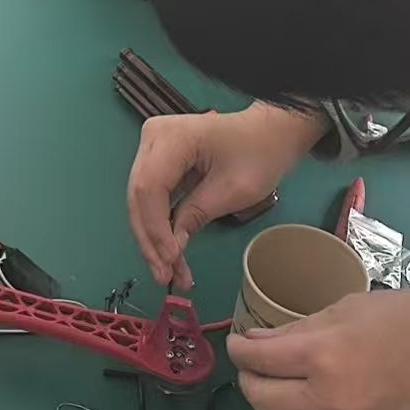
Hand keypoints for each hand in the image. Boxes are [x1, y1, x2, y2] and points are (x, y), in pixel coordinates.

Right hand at [127, 103, 324, 286]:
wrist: (270, 134)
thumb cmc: (259, 154)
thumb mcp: (233, 189)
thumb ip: (196, 216)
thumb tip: (171, 249)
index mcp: (171, 137)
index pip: (149, 188)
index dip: (155, 227)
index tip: (170, 259)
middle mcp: (153, 138)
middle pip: (138, 197)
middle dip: (150, 239)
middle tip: (164, 275)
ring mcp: (152, 150)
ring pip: (140, 203)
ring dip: (152, 239)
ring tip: (168, 273)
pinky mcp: (158, 163)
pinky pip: (152, 200)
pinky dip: (160, 228)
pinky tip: (169, 254)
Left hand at [228, 288, 409, 409]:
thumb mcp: (352, 307)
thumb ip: (300, 329)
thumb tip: (260, 341)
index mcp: (326, 357)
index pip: (257, 360)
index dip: (239, 347)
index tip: (239, 339)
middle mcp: (329, 400)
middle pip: (259, 399)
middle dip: (248, 376)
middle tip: (256, 360)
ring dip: (269, 404)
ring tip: (280, 381)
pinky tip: (307, 400)